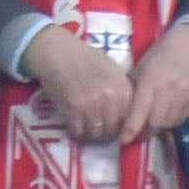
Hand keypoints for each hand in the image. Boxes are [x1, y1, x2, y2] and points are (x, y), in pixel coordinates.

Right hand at [20, 27, 137, 141]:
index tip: (115, 126)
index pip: (129, 119)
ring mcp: (91, 106)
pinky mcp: (72, 111)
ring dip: (92, 135)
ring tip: (88, 131)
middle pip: (113, 130)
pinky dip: (77, 134)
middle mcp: (110, 99)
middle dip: (107, 133)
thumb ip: (122, 91)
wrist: (60, 53)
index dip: (121, 125)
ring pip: (96, 134)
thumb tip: (128, 112)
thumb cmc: (87, 59)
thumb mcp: (113, 71)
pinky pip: (78, 133)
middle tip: (100, 131)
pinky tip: (76, 128)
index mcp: (123, 88)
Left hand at [123, 23, 188, 140]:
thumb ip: (134, 92)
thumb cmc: (161, 55)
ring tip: (151, 123)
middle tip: (137, 131)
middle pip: (155, 123)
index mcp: (151, 79)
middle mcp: (170, 89)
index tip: (124, 139)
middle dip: (144, 130)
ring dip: (158, 127)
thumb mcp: (142, 68)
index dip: (132, 128)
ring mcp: (186, 95)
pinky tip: (166, 114)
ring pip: (168, 124)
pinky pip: (180, 119)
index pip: (140, 110)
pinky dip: (170, 121)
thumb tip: (120, 116)